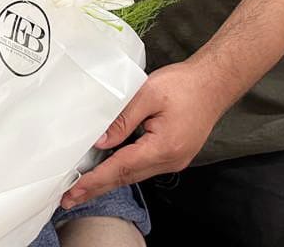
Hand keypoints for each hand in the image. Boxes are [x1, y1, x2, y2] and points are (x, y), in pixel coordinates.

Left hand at [61, 60, 231, 207]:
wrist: (214, 83)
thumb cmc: (183, 85)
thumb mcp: (148, 94)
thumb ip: (123, 119)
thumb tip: (101, 141)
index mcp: (163, 147)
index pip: (121, 167)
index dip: (96, 180)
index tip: (74, 191)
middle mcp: (170, 160)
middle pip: (127, 178)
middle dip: (97, 188)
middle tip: (69, 199)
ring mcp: (174, 160)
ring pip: (135, 175)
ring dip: (109, 182)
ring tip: (83, 189)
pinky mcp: (174, 154)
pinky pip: (144, 167)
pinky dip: (123, 172)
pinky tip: (109, 172)